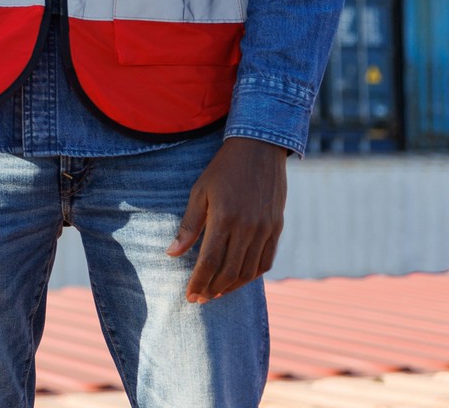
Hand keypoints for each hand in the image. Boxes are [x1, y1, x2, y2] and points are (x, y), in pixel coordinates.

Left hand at [168, 137, 287, 302]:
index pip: (209, 262)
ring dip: (232, 286)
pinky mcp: (276, 227)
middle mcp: (247, 228)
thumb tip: (172, 254)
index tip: (189, 296)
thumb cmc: (223, 170)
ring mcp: (265, 229)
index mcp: (224, 218)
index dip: (198, 282)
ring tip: (216, 293)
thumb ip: (189, 226)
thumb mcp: (200, 192)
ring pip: (249, 271)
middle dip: (212, 289)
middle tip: (199, 299)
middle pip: (229, 271)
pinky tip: (239, 279)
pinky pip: (266, 261)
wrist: (258, 149)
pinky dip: (252, 275)